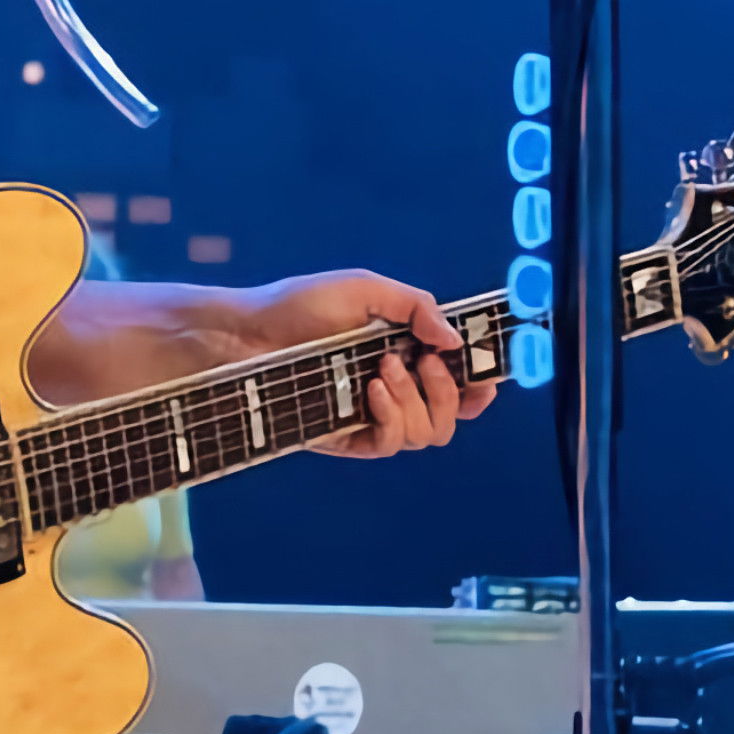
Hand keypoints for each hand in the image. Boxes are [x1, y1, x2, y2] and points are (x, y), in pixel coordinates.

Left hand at [225, 269, 493, 459]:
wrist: (247, 333)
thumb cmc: (299, 305)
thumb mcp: (363, 289)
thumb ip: (414, 306)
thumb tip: (453, 340)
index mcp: (403, 354)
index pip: (457, 383)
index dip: (480, 385)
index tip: (486, 376)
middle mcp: (393, 390)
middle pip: (450, 416)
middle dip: (448, 391)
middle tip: (422, 362)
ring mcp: (371, 416)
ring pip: (426, 434)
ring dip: (416, 402)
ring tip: (381, 370)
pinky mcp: (346, 437)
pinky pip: (390, 444)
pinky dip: (392, 418)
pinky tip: (372, 392)